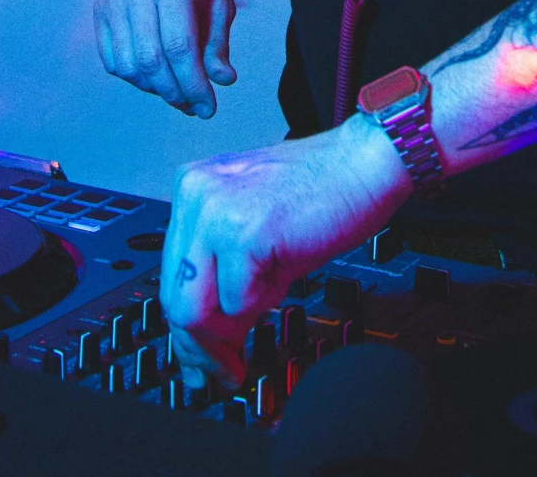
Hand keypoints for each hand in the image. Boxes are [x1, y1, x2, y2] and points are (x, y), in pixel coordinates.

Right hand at [94, 0, 237, 116]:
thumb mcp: (221, 1)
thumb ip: (219, 43)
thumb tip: (221, 81)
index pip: (179, 46)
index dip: (193, 83)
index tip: (208, 108)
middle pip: (150, 59)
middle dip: (174, 92)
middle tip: (194, 108)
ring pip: (128, 64)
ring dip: (154, 89)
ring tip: (178, 92)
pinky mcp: (101, 9)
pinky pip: (112, 59)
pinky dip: (134, 77)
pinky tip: (156, 76)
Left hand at [160, 116, 410, 389]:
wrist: (367, 163)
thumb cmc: (324, 193)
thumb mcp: (258, 231)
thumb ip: (224, 272)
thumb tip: (210, 336)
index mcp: (193, 190)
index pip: (169, 276)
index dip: (185, 329)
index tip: (200, 361)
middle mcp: (195, 195)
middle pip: (173, 297)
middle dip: (199, 348)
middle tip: (221, 374)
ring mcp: (216, 211)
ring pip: (195, 307)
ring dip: (228, 333)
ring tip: (256, 326)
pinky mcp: (245, 231)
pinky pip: (237, 301)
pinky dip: (263, 305)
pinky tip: (284, 280)